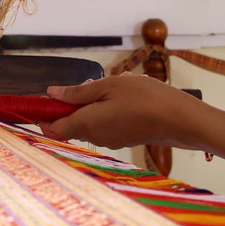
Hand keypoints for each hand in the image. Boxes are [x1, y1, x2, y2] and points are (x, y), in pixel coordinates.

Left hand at [41, 73, 203, 147]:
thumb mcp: (110, 85)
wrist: (179, 120)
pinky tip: (124, 97)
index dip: (45, 114)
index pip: (53, 127)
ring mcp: (110, 141)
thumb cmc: (145, 99)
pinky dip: (106, 112)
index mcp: (86, 123)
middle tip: (89, 84)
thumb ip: (78, 92)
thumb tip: (52, 94)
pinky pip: (105, 126)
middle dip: (73, 104)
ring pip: (89, 123)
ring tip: (112, 85)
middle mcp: (95, 137)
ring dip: (92, 105)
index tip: (47, 99)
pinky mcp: (123, 140)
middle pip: (71, 124)